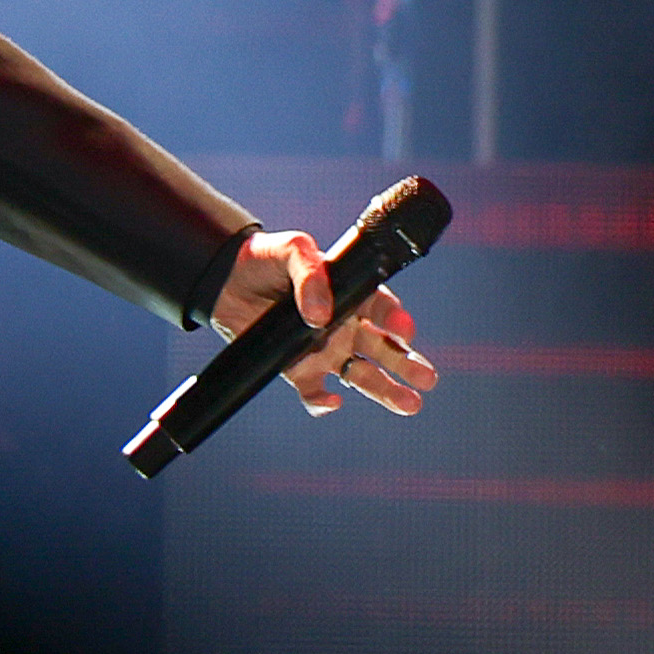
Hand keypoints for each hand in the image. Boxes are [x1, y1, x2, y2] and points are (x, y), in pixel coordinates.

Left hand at [210, 227, 439, 417]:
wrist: (226, 279)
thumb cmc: (267, 258)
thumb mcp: (293, 249)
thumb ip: (311, 274)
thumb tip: (321, 315)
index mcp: (351, 294)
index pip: (383, 310)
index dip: (397, 321)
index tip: (404, 330)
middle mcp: (344, 326)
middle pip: (384, 349)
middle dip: (407, 363)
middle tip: (427, 378)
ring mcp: (323, 350)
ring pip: (361, 375)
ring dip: (386, 390)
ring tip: (411, 404)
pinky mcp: (295, 368)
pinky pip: (314, 392)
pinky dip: (322, 401)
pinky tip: (332, 402)